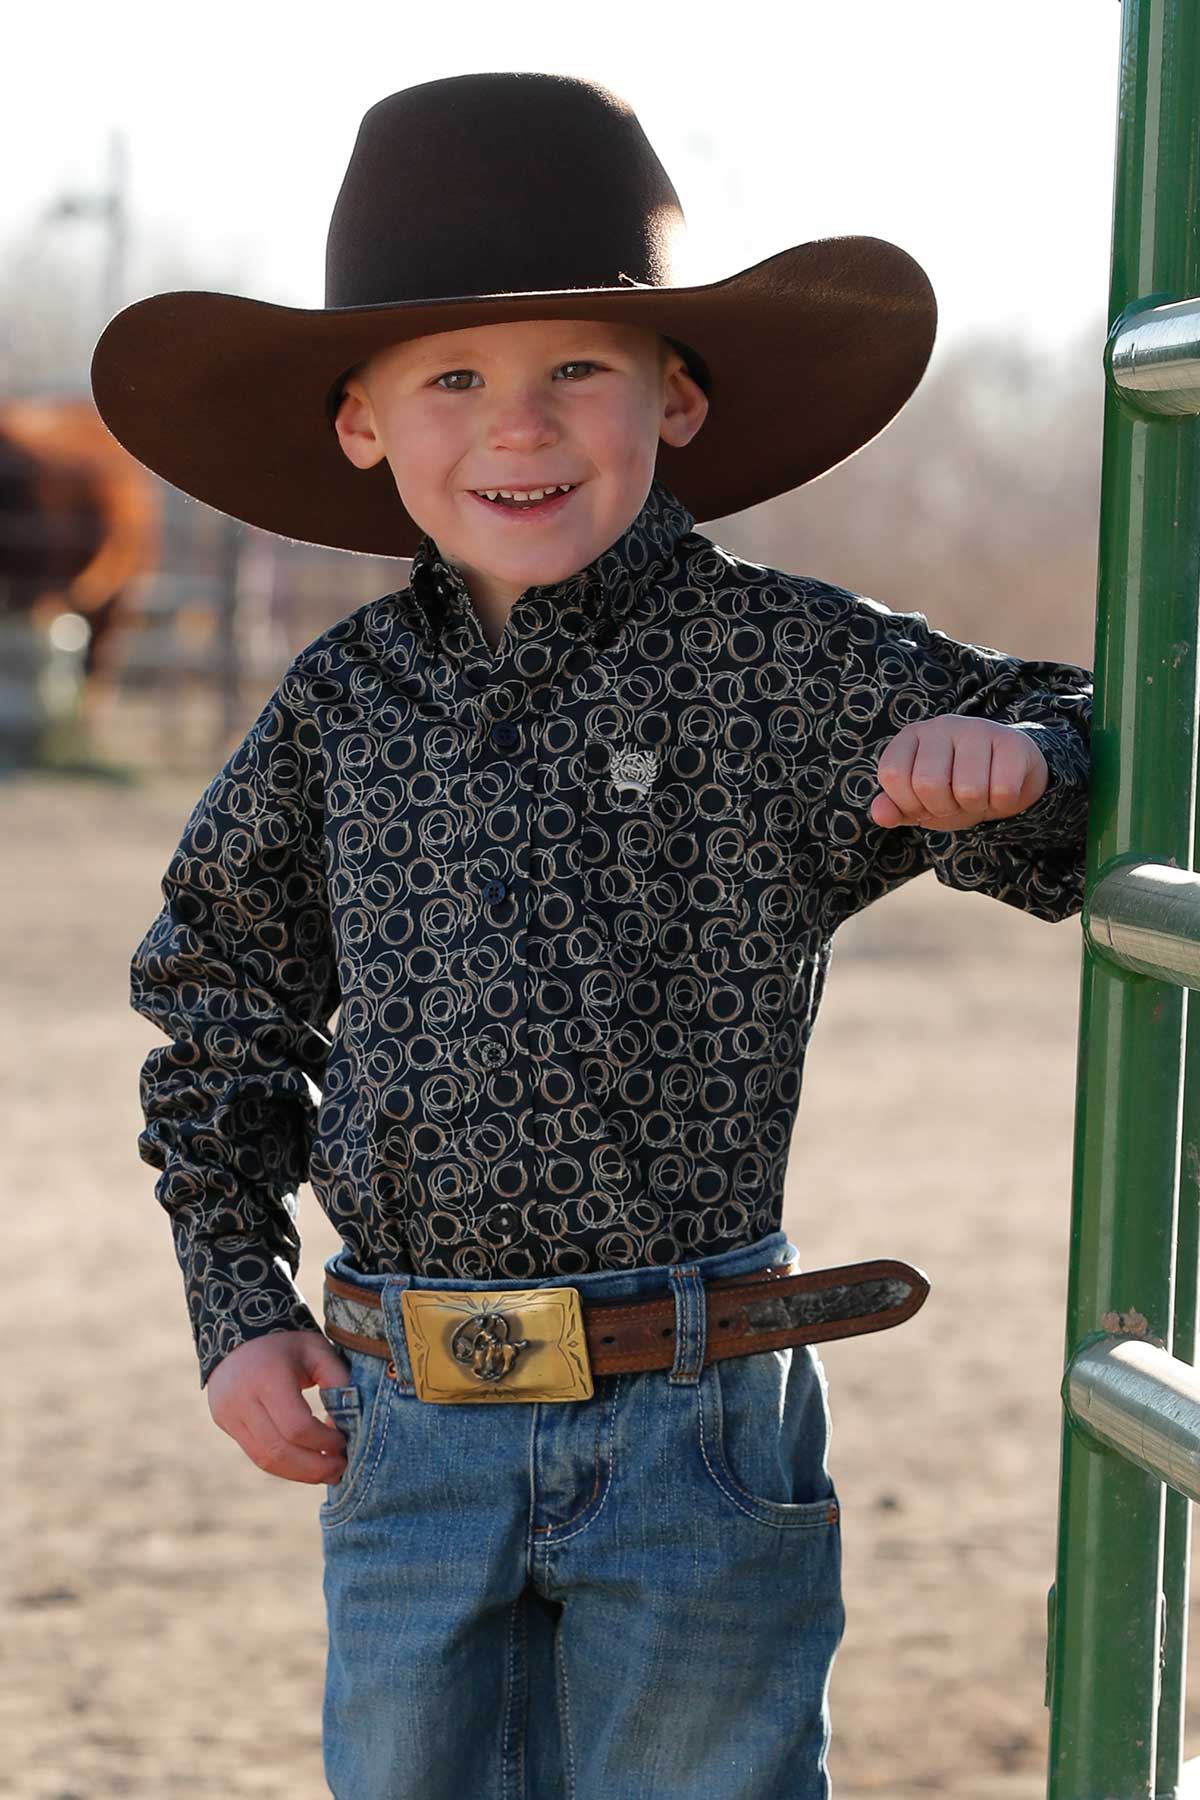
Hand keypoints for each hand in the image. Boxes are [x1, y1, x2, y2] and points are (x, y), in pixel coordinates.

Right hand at [206, 1329, 354, 1484]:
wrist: (238, 1328)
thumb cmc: (288, 1341)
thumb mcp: (317, 1350)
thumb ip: (338, 1381)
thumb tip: (352, 1424)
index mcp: (267, 1376)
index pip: (296, 1427)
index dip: (324, 1442)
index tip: (345, 1442)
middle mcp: (241, 1398)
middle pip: (278, 1451)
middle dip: (314, 1467)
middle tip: (341, 1470)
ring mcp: (228, 1413)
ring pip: (264, 1459)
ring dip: (299, 1473)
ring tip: (327, 1473)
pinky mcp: (224, 1422)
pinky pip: (255, 1454)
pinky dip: (284, 1464)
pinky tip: (306, 1464)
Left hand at [870, 714, 1048, 829]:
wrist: (1007, 777)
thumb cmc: (955, 789)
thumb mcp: (920, 802)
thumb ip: (896, 808)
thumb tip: (880, 814)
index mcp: (911, 736)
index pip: (892, 774)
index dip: (908, 803)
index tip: (924, 804)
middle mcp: (941, 725)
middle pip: (929, 784)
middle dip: (943, 808)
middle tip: (955, 802)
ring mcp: (977, 728)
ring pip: (968, 790)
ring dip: (975, 806)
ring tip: (979, 795)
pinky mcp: (1011, 741)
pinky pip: (1002, 790)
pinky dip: (1002, 803)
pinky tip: (1001, 790)